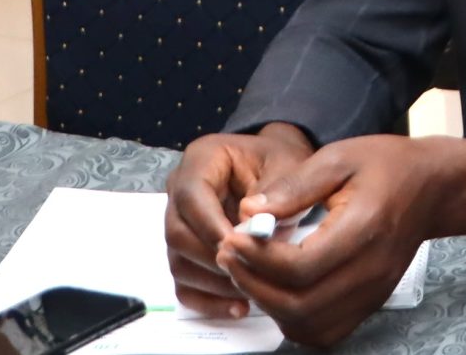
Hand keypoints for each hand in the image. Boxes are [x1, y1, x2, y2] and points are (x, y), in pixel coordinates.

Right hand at [164, 125, 315, 318]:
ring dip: (213, 283)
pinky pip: (185, 283)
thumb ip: (276, 191)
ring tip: (251, 291)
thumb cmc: (282, 161)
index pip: (191, 196)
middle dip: (212, 259)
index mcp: (202, 159)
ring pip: (178, 261)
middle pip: (176, 233)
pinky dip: (208, 300)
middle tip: (249, 274)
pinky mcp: (187, 251)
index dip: (211, 226)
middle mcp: (180, 189)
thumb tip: (254, 227)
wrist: (280, 168)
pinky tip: (239, 306)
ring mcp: (180, 222)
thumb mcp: (288, 164)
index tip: (241, 247)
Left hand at [218, 135, 465, 349]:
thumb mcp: (338, 157)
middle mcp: (370, 271)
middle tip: (230, 256)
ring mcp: (372, 293)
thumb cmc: (387, 166)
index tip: (234, 238)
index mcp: (364, 229)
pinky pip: (324, 331)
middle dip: (254, 285)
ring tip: (248, 271)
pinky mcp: (369, 303)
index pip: (302, 267)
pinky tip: (277, 289)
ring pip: (309, 325)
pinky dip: (292, 319)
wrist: (432, 188)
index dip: (259, 259)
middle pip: (301, 305)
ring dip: (270, 305)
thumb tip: (250, 212)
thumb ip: (294, 186)